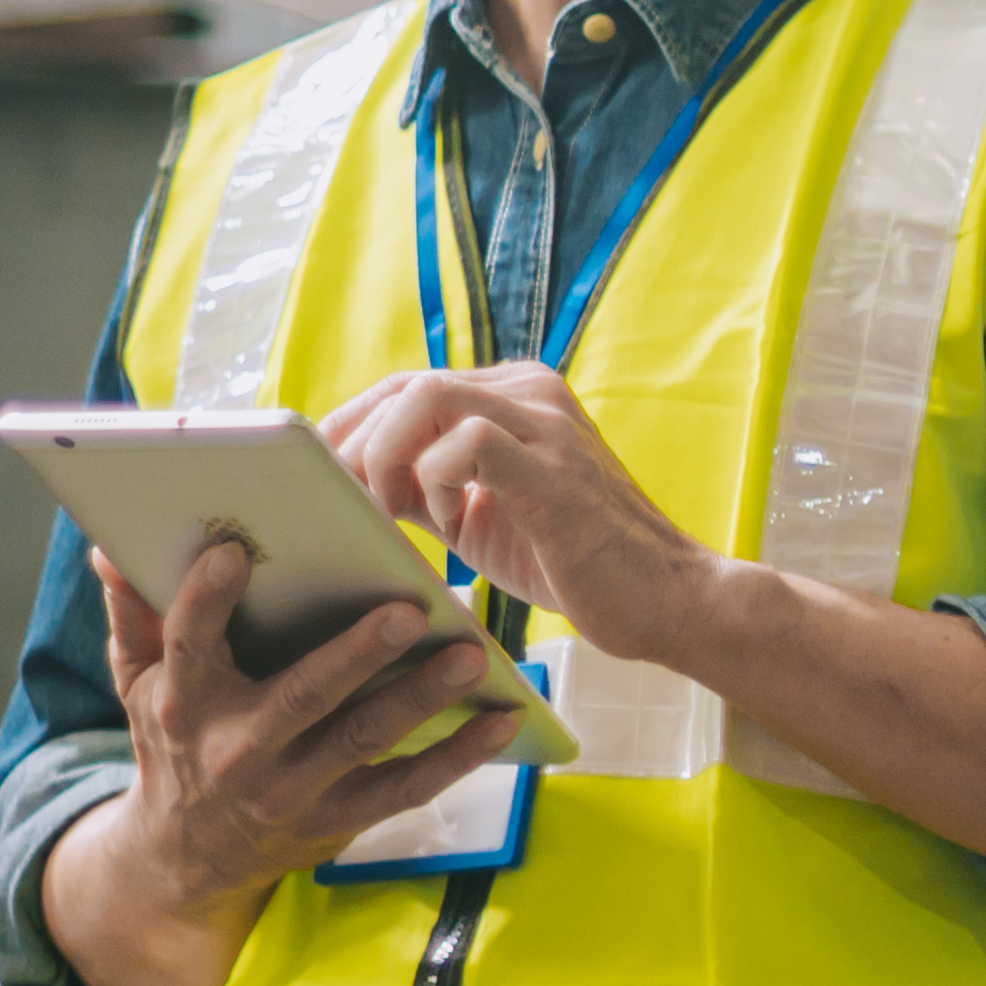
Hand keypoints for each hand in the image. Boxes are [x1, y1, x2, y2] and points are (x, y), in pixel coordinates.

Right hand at [89, 533, 521, 918]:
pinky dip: (457, 757)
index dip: (205, 599)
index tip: (231, 551)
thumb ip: (134, 611)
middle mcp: (237, 750)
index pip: (191, 644)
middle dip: (356, 653)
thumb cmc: (173, 741)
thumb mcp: (136, 682)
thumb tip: (112, 546)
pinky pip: (404, 789)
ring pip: (363, 739)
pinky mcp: (335, 822)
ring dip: (422, 697)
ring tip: (472, 654)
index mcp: (185, 703)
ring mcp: (290, 791)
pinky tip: (500, 720)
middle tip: (409, 608)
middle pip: (301, 696)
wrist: (185, 858)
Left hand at [320, 364, 725, 669]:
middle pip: (405, 385)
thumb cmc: (574, 562)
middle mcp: (531, 392)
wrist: (668, 600)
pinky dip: (434, 484)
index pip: (405, 387)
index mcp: (515, 394)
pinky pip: (467, 445)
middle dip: (352, 443)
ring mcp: (547, 424)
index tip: (317, 479)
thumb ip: (424, 485)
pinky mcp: (554, 469)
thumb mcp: (479, 513)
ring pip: (427, 398)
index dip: (350, 427)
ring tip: (382, 512)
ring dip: (384, 457)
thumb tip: (345, 482)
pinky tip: (448, 527)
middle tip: (333, 503)